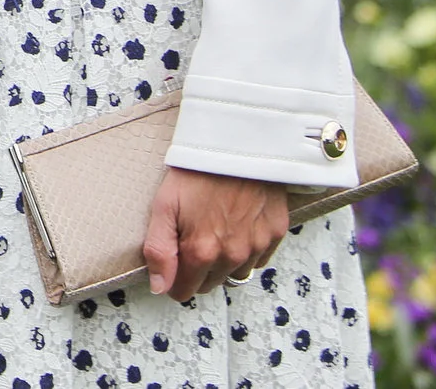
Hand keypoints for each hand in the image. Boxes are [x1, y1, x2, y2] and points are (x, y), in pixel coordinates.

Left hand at [142, 167, 288, 301]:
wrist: (237, 144)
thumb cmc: (196, 171)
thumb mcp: (164, 205)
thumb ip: (159, 251)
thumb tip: (158, 287)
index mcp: (201, 252)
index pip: (184, 292)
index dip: (173, 278)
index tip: (173, 260)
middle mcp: (232, 256)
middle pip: (209, 285)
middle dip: (197, 271)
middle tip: (192, 238)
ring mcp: (257, 247)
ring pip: (235, 274)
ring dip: (223, 262)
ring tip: (216, 229)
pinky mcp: (276, 234)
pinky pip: (258, 259)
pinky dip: (247, 250)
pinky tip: (237, 226)